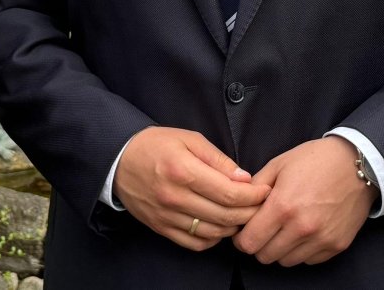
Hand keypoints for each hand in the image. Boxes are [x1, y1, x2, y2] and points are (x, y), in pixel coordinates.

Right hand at [112, 126, 269, 250]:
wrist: (118, 160)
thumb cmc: (155, 145)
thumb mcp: (189, 139)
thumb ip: (219, 160)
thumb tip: (244, 179)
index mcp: (183, 171)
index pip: (230, 194)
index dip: (254, 196)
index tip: (264, 191)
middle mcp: (175, 197)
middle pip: (225, 216)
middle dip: (250, 213)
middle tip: (260, 205)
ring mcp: (167, 216)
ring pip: (213, 233)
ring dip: (233, 226)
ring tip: (241, 214)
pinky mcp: (161, 228)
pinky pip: (195, 243)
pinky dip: (213, 238)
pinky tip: (219, 226)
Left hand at [234, 136, 374, 265]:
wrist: (358, 163)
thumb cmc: (316, 160)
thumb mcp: (279, 164)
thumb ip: (255, 188)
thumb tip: (238, 206)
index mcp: (282, 206)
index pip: (248, 243)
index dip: (241, 238)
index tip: (245, 230)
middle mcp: (302, 227)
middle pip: (265, 256)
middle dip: (259, 244)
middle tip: (265, 228)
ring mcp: (321, 239)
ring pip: (286, 261)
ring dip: (280, 249)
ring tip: (286, 228)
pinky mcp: (336, 245)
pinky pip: (308, 260)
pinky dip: (302, 250)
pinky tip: (305, 231)